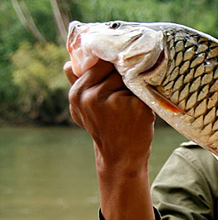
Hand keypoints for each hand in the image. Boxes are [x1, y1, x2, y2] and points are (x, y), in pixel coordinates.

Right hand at [64, 60, 155, 219]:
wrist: (121, 157)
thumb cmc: (106, 128)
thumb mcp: (85, 108)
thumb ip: (78, 84)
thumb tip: (68, 64)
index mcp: (78, 92)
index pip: (100, 61)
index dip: (114, 63)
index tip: (122, 67)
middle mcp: (92, 96)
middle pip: (117, 67)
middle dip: (126, 74)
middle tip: (129, 89)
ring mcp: (114, 101)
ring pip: (131, 78)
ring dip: (136, 85)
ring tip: (133, 103)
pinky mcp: (135, 106)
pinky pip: (144, 90)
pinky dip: (146, 97)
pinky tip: (141, 111)